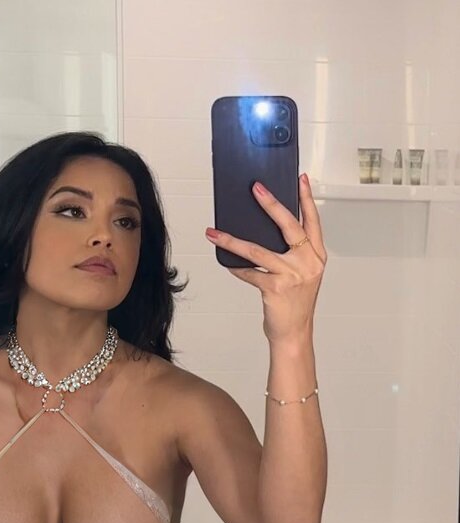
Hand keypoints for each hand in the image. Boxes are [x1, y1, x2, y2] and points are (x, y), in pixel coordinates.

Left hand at [205, 174, 326, 343]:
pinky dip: (236, 269)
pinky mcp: (275, 288)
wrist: (294, 333)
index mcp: (317, 256)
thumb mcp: (302, 275)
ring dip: (232, 240)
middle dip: (271, 204)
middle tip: (256, 189)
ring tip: (215, 232)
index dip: (306, 199)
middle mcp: (308, 263)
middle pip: (289, 226)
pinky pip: (250, 272)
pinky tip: (226, 263)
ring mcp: (292, 275)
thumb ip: (293, 254)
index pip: (313, 221)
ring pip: (258, 250)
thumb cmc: (295, 304)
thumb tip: (266, 231)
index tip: (300, 179)